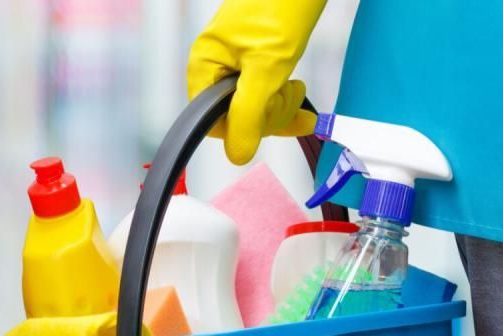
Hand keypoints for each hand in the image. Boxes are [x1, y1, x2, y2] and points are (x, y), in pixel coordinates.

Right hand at [187, 0, 325, 164]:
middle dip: (268, 114)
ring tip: (297, 88)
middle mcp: (215, 65)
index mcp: (205, 66)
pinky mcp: (253, 56)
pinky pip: (261, 89)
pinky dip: (281, 94)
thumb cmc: (281, 4)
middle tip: (290, 96)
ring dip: (278, 105)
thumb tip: (237, 153)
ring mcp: (234, 61)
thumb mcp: (267, 66)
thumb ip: (249, 112)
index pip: (214, 122)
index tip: (273, 117)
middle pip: (234, 115)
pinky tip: (295, 89)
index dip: (245, 127)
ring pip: (251, 104)